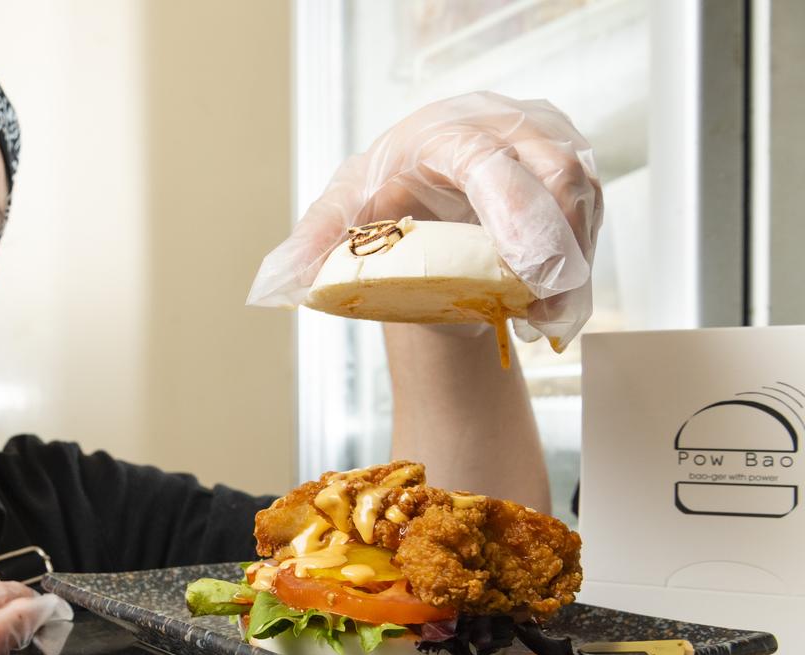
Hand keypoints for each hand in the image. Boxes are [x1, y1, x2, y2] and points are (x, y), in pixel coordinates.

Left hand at [248, 91, 603, 349]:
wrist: (415, 205)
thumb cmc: (375, 206)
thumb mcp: (337, 223)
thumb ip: (310, 249)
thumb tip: (273, 283)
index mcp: (437, 133)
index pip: (485, 159)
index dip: (514, 211)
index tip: (528, 269)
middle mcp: (497, 124)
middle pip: (555, 172)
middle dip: (558, 249)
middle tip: (544, 311)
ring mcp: (541, 141)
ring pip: (584, 197)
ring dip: (573, 266)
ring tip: (544, 319)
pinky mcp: (570, 168)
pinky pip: (594, 215)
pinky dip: (581, 266)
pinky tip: (554, 304)